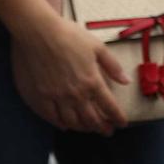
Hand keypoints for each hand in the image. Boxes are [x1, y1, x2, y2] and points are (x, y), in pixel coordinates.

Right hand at [10, 12, 130, 135]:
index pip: (109, 106)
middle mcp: (75, 94)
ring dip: (83, 128)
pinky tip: (65, 126)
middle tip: (107, 131)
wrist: (38, 32)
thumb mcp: (97, 47)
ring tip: (89, 129)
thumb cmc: (69, 35)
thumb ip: (112, 66)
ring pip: (72, 121)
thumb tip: (126, 81)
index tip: (122, 123)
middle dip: (102, 127)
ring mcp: (56, 97)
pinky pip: (51, 117)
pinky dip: (60, 124)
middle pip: (92, 118)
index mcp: (92, 81)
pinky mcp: (39, 97)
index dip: (117, 117)